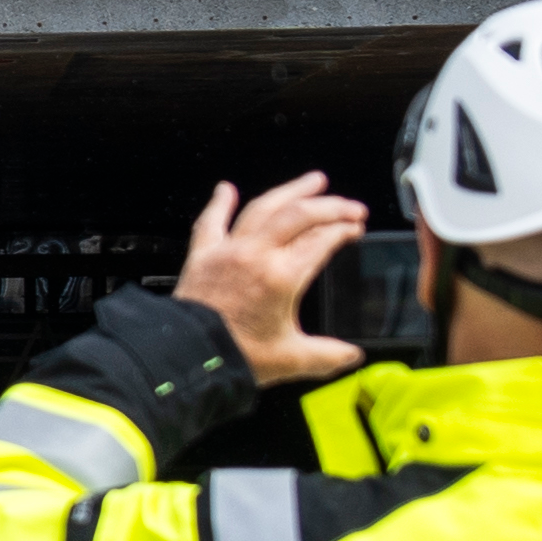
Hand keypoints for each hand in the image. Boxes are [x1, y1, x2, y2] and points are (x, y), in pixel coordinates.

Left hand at [180, 175, 373, 390]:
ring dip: (290, 190)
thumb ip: (325, 355)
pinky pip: (211, 221)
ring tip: (313, 181)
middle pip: (299, 215)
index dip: (343, 229)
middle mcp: (256, 255)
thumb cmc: (232, 356)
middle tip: (350, 206)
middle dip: (331, 206)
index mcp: (282, 277)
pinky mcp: (203, 256)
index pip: (322, 240)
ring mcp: (228, 251)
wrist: (186, 357)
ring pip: (263, 208)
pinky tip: (225, 189)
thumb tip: (351, 356)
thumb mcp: (289, 359)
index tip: (355, 227)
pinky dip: (219, 202)